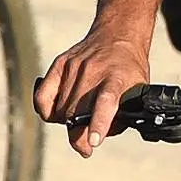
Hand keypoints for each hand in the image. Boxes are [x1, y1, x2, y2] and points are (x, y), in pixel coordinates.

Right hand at [34, 26, 151, 154]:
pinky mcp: (59, 65)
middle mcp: (93, 72)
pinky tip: (57, 114)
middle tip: (86, 145)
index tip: (93, 141)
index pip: (105, 102)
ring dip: (67, 123)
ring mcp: (73, 68)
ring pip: (60, 110)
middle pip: (76, 113)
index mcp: (117, 77)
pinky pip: (42, 97)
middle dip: (79, 136)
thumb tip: (99, 137)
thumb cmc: (128, 69)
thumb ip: (122, 114)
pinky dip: (47, 111)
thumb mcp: (138, 89)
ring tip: (80, 121)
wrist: (117, 35)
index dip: (98, 123)